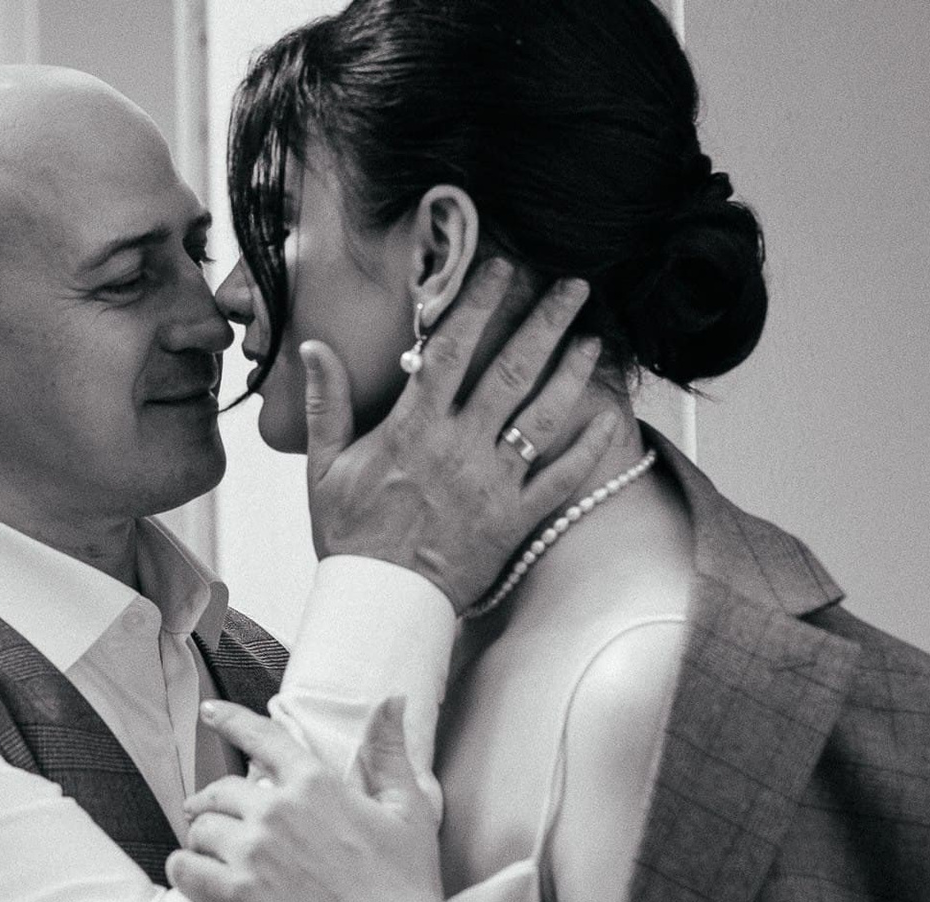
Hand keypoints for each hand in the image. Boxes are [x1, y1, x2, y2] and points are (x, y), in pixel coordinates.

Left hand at [167, 698, 447, 901]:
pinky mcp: (235, 896)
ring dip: (202, 841)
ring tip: (211, 856)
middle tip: (210, 817)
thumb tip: (393, 699)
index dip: (230, 721)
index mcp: (314, 784)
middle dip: (212, 805)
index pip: (261, 738)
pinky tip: (195, 877)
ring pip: (200, 831)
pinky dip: (184, 871)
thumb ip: (389, 752)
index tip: (209, 713)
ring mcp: (251, 853)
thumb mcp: (409, 809)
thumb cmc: (408, 885)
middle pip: (219, 792)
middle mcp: (275, 810)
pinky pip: (184, 870)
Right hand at [307, 261, 626, 611]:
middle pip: (511, 372)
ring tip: (594, 339)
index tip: (500, 270)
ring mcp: (493, 483)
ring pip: (543, 417)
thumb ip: (327, 405)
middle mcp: (459, 448)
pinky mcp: (516, 518)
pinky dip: (590, 449)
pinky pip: (562, 478)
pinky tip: (613, 418)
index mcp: (412, 430)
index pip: (449, 352)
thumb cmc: (350, 538)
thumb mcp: (323, 469)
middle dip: (546, 323)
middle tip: (574, 287)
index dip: (477, 305)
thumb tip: (315, 349)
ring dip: (573, 373)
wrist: (380, 604)